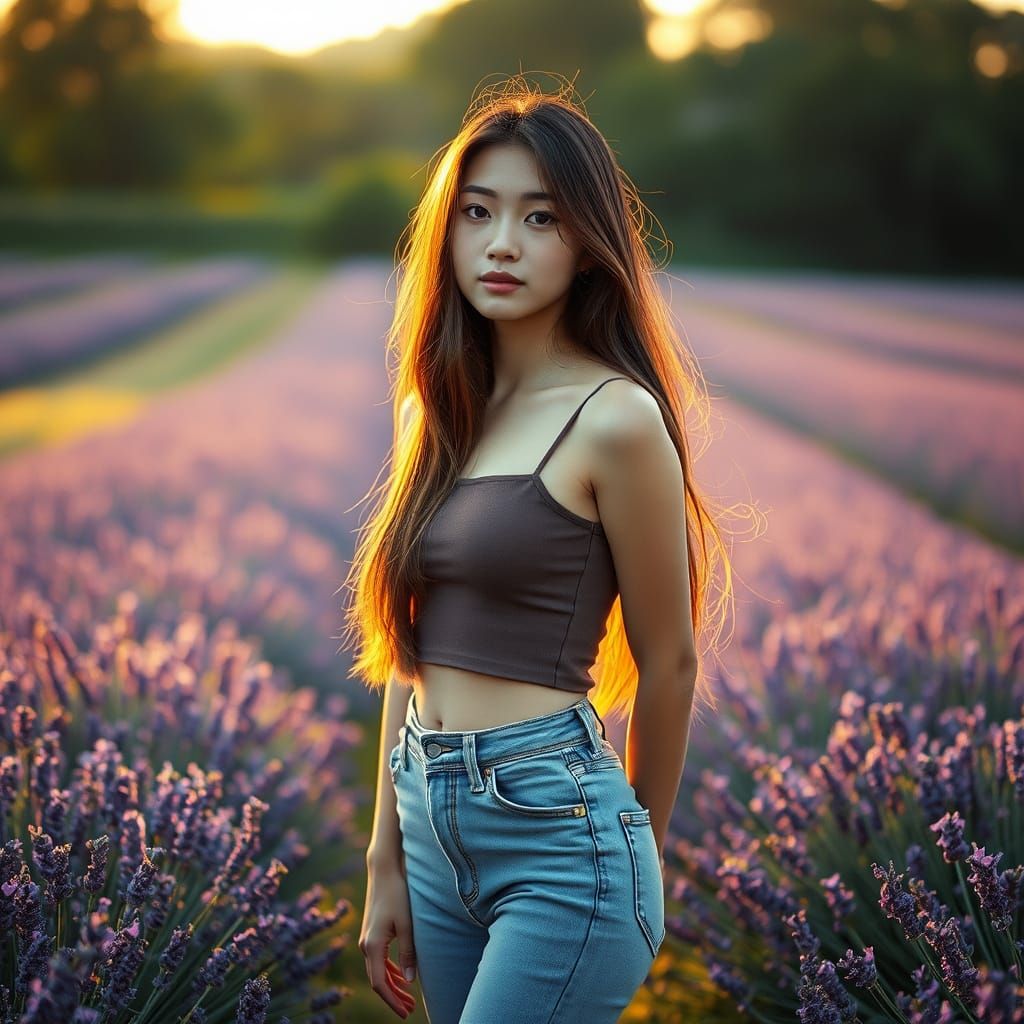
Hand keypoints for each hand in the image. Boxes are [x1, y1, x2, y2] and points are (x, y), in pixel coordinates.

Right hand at [360, 863, 417, 1017]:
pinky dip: (389, 971)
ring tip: (408, 998)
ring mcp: (366, 939)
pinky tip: (401, 976)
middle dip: (393, 997)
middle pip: (378, 980)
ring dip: (392, 985)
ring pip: (378, 971)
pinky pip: (378, 959)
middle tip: (409, 1010)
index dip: (392, 1001)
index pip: (380, 984)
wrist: (384, 871)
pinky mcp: (371, 932)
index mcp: (373, 946)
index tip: (405, 1013)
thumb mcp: (408, 924)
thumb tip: (410, 982)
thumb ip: (408, 953)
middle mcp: (365, 945)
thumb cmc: (397, 895)